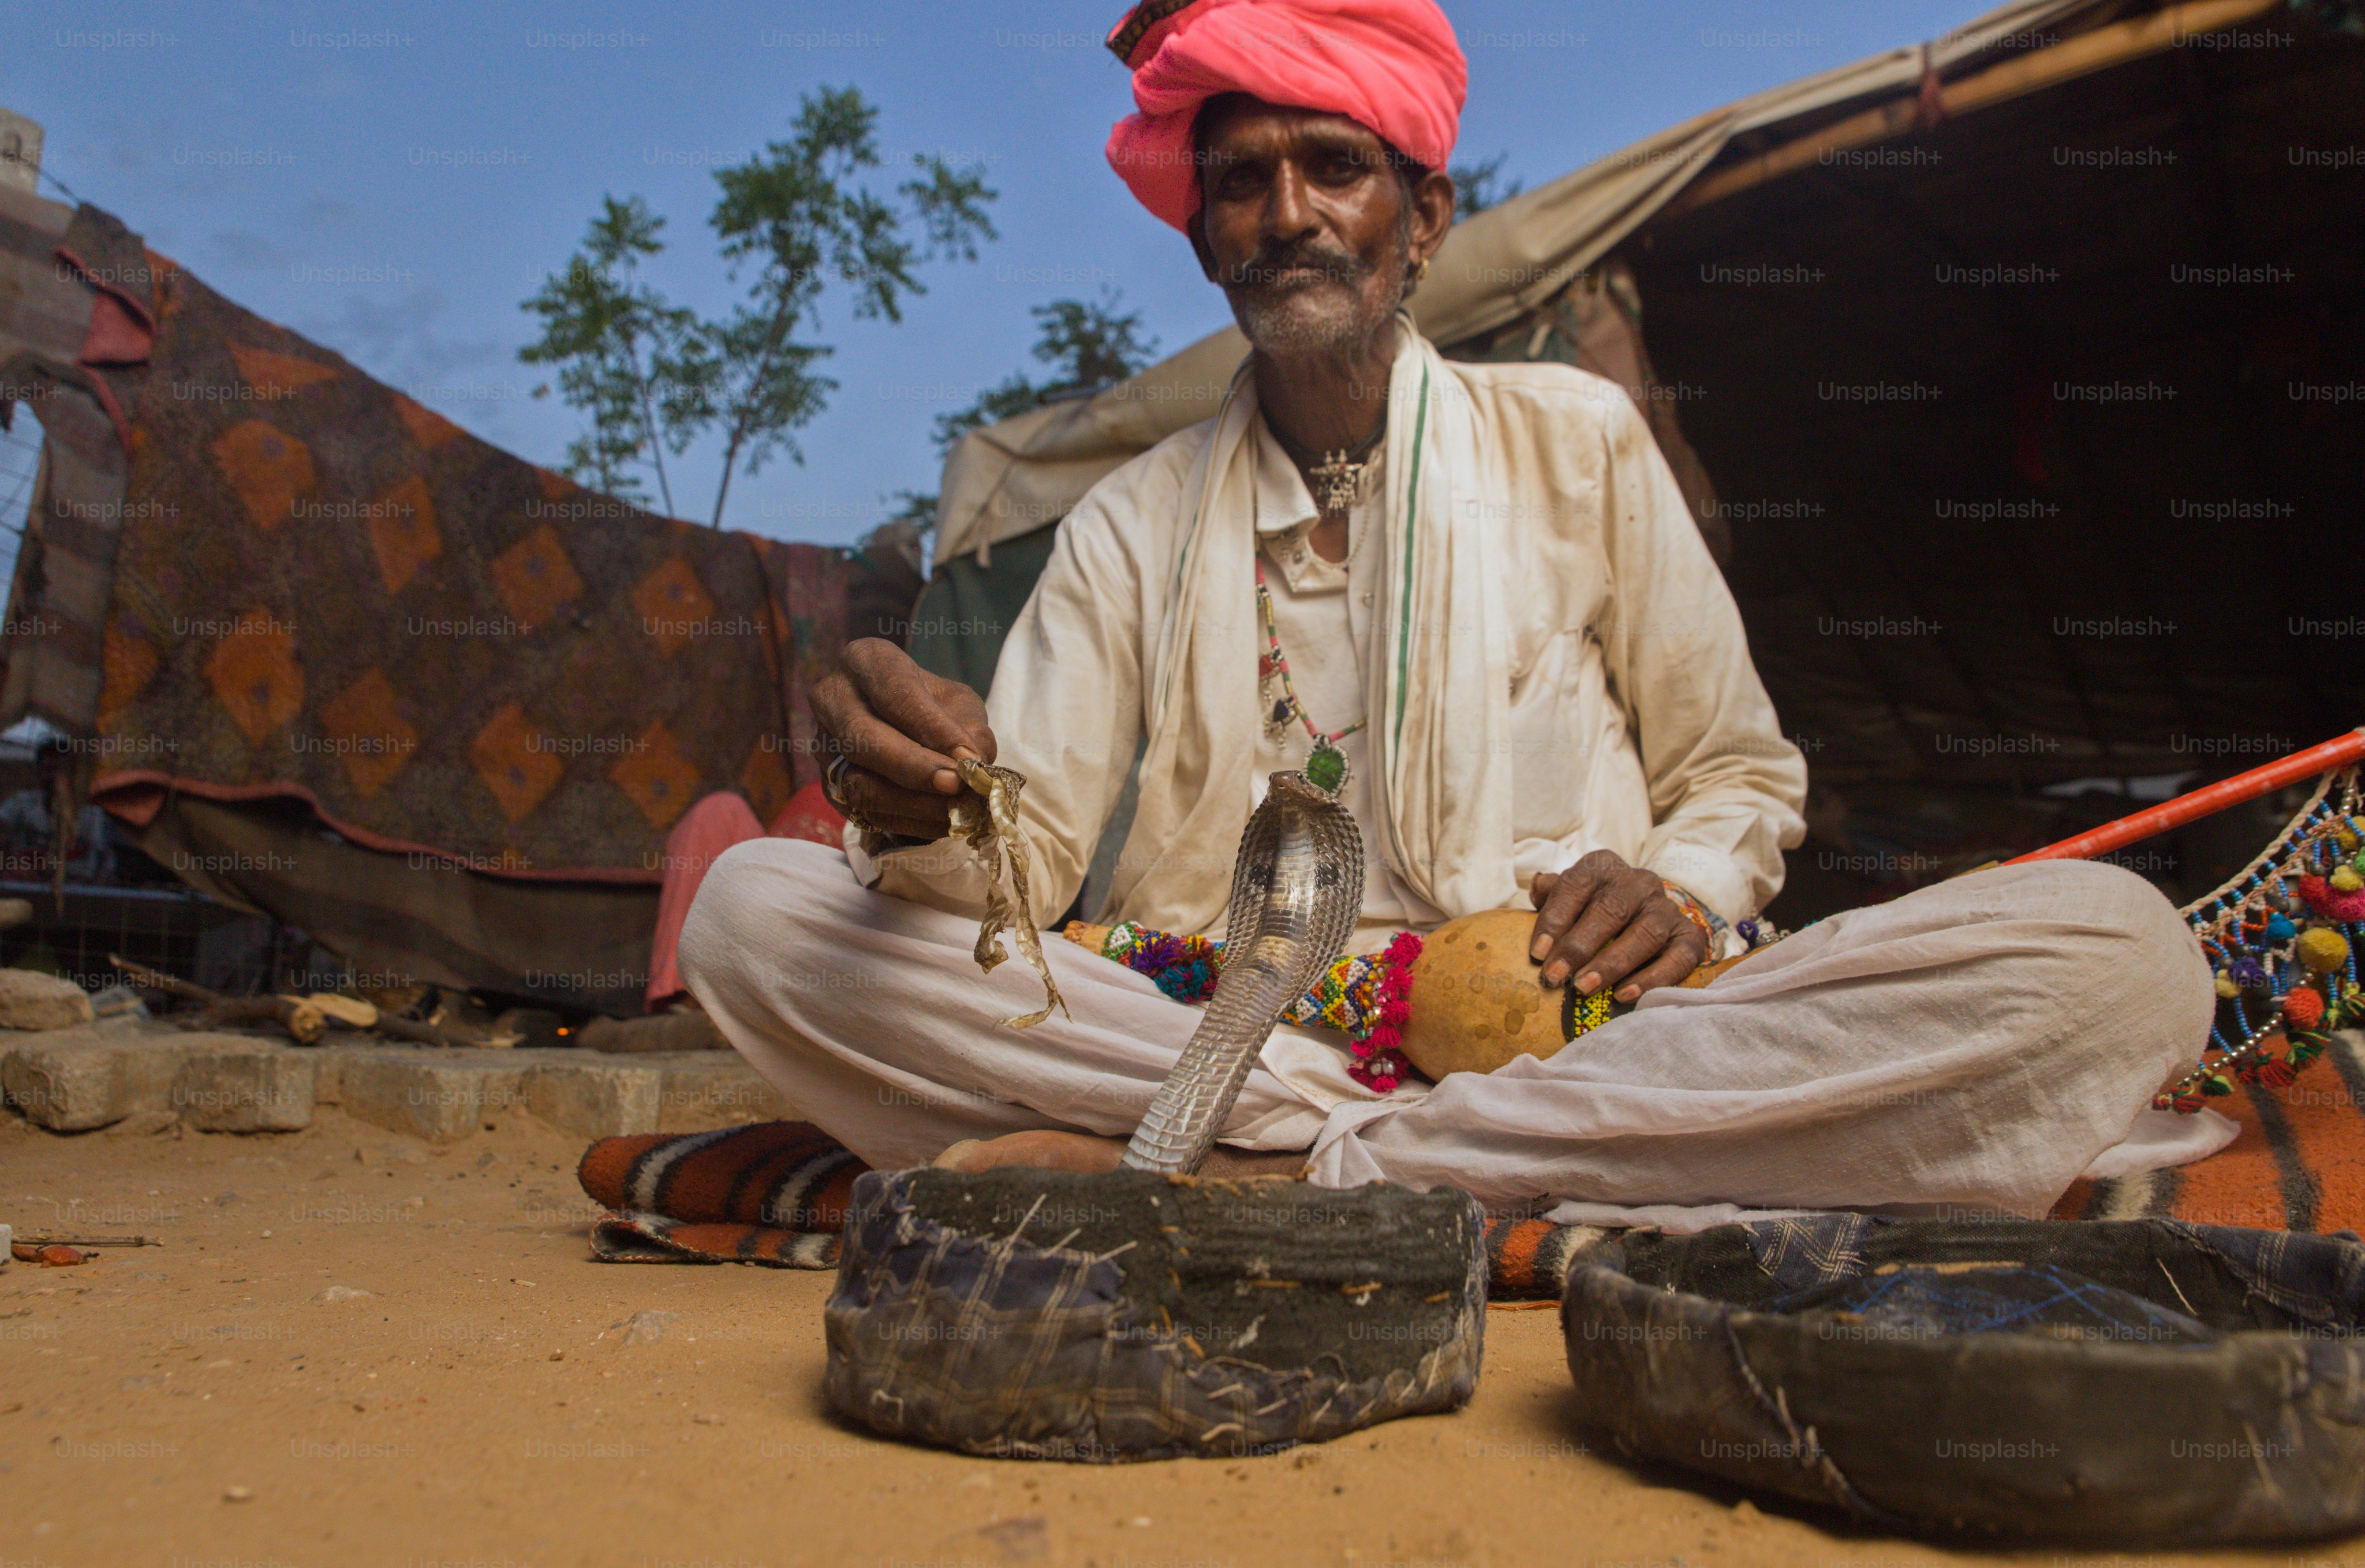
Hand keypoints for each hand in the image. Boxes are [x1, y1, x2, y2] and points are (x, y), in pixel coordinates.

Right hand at [810, 638, 994, 840]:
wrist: (902, 728)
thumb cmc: (934, 707)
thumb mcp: (958, 703)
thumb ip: (968, 728)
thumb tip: (971, 764)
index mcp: (866, 659)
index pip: (894, 691)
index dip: (930, 727)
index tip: (968, 757)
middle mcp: (833, 698)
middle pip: (864, 738)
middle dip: (915, 768)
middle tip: (957, 786)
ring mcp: (824, 745)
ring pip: (859, 783)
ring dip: (914, 804)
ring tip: (958, 811)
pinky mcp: (828, 785)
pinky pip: (865, 813)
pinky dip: (908, 822)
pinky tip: (942, 822)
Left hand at [1526, 850, 1707, 1004]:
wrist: (1647, 917)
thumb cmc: (1595, 911)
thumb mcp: (1572, 898)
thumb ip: (1553, 893)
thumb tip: (1538, 885)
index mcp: (1604, 868)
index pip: (1576, 885)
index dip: (1555, 918)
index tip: (1538, 952)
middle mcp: (1639, 883)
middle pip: (1610, 909)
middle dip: (1579, 946)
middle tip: (1556, 976)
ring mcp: (1666, 909)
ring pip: (1645, 934)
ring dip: (1612, 963)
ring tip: (1585, 987)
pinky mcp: (1689, 937)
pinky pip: (1677, 958)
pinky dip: (1652, 978)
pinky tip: (1624, 994)